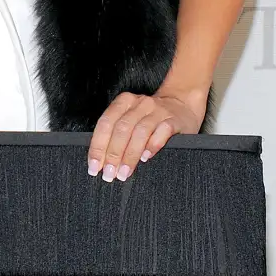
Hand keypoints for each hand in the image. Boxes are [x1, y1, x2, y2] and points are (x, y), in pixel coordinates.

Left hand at [87, 90, 204, 181]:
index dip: (98, 146)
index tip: (94, 166)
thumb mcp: (131, 117)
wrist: (181, 103)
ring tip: (124, 172)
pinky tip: (146, 158)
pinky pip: (162, 132)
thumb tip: (101, 160)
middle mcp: (139, 104)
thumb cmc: (150, 116)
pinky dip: (152, 146)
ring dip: (130, 155)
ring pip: (139, 132)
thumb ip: (117, 132)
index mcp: (124, 102)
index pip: (105, 124)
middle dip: (113, 154)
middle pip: (121, 129)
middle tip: (109, 174)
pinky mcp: (174, 120)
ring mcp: (157, 111)